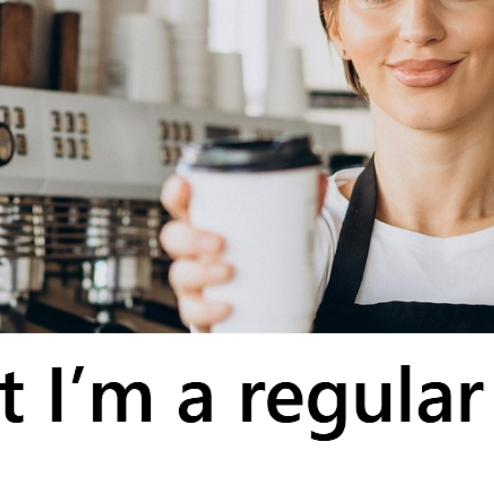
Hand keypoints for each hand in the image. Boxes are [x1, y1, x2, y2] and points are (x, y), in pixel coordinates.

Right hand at [159, 172, 328, 331]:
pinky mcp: (203, 309)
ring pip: (180, 275)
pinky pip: (193, 312)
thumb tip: (320, 181)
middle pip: (172, 238)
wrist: (275, 291)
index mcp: (208, 220)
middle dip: (189, 238)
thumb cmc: (266, 249)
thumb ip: (300, 197)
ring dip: (200, 273)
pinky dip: (206, 310)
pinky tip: (226, 307)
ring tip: (228, 271)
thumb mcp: (282, 220)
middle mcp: (194, 250)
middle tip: (219, 241)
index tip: (185, 186)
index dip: (176, 193)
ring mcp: (195, 280)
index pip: (180, 201)